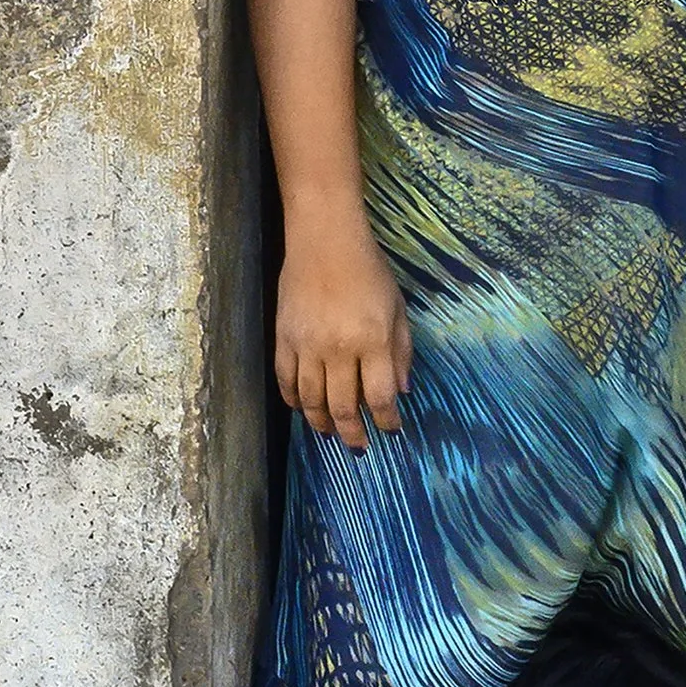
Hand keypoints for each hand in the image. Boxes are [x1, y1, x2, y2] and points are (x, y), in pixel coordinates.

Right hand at [276, 222, 411, 449]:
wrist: (324, 240)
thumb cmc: (369, 271)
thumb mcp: (397, 309)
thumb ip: (401, 352)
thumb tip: (402, 391)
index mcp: (372, 341)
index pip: (379, 397)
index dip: (386, 421)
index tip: (391, 430)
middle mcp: (338, 349)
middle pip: (342, 407)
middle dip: (353, 433)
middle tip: (359, 446)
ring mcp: (307, 345)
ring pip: (310, 401)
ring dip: (321, 424)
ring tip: (331, 433)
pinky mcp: (283, 338)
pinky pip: (285, 381)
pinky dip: (293, 401)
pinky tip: (303, 409)